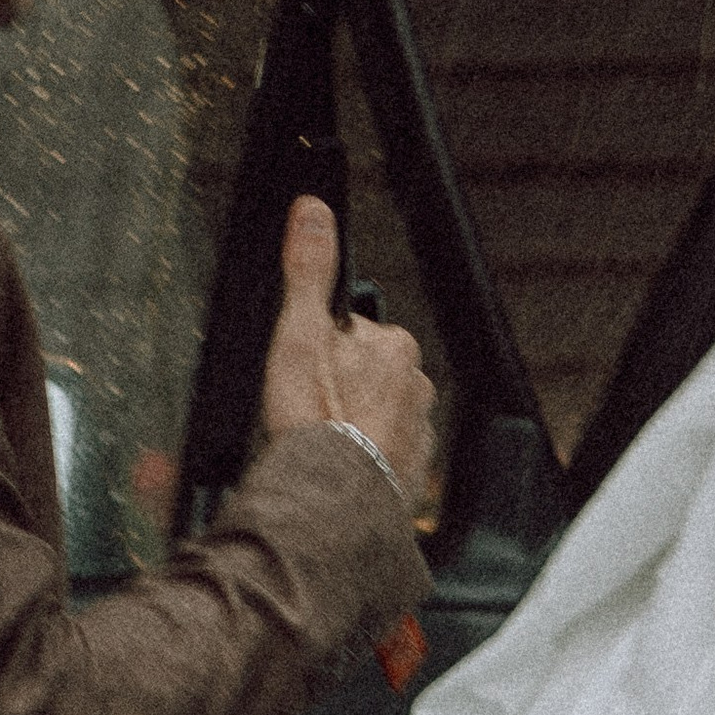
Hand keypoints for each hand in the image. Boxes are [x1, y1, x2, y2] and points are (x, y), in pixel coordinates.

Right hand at [260, 196, 434, 501]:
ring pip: (377, 418)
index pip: (356, 334)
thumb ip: (309, 271)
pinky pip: (382, 458)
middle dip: (340, 389)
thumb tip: (314, 212)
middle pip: (368, 376)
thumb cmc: (316, 420)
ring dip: (351, 427)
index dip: (322, 350)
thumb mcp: (298, 333)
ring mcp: (416, 434)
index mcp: (395, 348)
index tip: (305, 372)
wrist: (332, 502)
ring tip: (318, 443)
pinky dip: (361, 462)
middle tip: (306, 411)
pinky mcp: (409, 476)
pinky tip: (336, 469)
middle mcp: (417, 387)